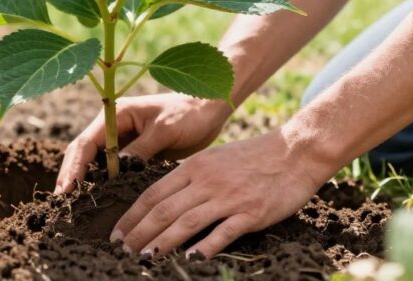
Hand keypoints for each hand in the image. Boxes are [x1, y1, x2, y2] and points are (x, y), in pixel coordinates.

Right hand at [55, 93, 231, 193]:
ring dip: (84, 183)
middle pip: (83, 153)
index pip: (86, 142)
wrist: (209, 112)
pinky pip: (112, 172)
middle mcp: (113, 128)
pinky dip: (103, 186)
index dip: (74, 167)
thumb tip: (118, 170)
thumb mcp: (165, 129)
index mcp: (116, 114)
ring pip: (95, 164)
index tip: (66, 189)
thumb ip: (141, 149)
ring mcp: (122, 142)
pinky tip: (99, 203)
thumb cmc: (189, 114)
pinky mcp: (133, 154)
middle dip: (71, 177)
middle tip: (62, 204)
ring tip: (74, 208)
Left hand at [110, 127, 331, 257]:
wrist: (294, 152)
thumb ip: (190, 177)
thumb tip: (163, 200)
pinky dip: (204, 247)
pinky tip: (189, 260)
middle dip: (139, 234)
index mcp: (194, 166)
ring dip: (161, 243)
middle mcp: (206, 180)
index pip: (153, 194)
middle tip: (121, 252)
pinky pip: (222, 232)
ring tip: (143, 259)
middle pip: (164, 210)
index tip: (117, 234)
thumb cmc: (252, 158)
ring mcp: (228, 196)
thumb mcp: (214, 159)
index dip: (132, 216)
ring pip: (186, 222)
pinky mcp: (251, 212)